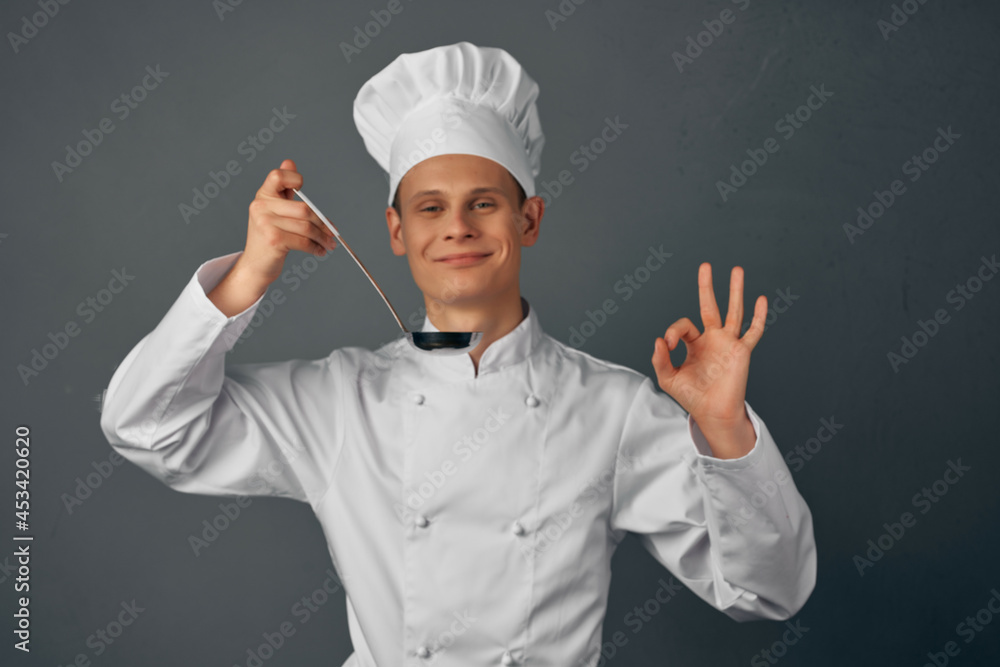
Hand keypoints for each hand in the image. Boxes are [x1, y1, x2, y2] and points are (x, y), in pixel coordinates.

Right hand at [239, 158, 337, 284]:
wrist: (255, 264)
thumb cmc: (269, 236)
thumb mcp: (274, 210)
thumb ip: (284, 189)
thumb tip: (289, 162)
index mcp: (263, 195)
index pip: (278, 176)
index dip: (293, 178)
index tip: (302, 187)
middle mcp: (261, 206)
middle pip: (304, 208)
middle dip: (322, 223)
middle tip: (332, 233)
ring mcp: (266, 223)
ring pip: (307, 226)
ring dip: (323, 238)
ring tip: (329, 244)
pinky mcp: (273, 240)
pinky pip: (304, 241)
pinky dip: (316, 248)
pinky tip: (320, 251)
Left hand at [651, 263, 766, 437]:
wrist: (712, 413)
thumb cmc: (692, 396)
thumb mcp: (668, 378)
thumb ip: (660, 359)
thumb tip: (660, 340)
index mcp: (695, 344)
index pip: (684, 326)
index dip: (674, 331)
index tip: (669, 344)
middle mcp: (713, 339)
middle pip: (710, 306)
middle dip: (707, 286)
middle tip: (706, 266)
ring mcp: (728, 343)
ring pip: (734, 311)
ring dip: (735, 291)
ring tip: (737, 269)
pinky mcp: (741, 352)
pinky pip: (753, 331)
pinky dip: (758, 316)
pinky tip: (761, 299)